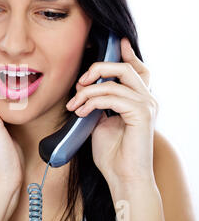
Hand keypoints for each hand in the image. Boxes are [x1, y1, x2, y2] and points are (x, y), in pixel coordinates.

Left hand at [66, 37, 158, 185]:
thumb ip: (97, 103)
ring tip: (74, 104)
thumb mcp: (100, 122)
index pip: (136, 69)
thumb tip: (83, 89)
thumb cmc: (112, 154)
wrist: (122, 178)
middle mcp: (146, 99)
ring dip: (87, 90)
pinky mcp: (141, 114)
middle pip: (125, 67)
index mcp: (138, 100)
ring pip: (114, 80)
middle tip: (80, 81)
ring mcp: (146, 105)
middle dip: (98, 68)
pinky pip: (112, 96)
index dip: (126, 54)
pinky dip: (91, 101)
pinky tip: (81, 112)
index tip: (114, 42)